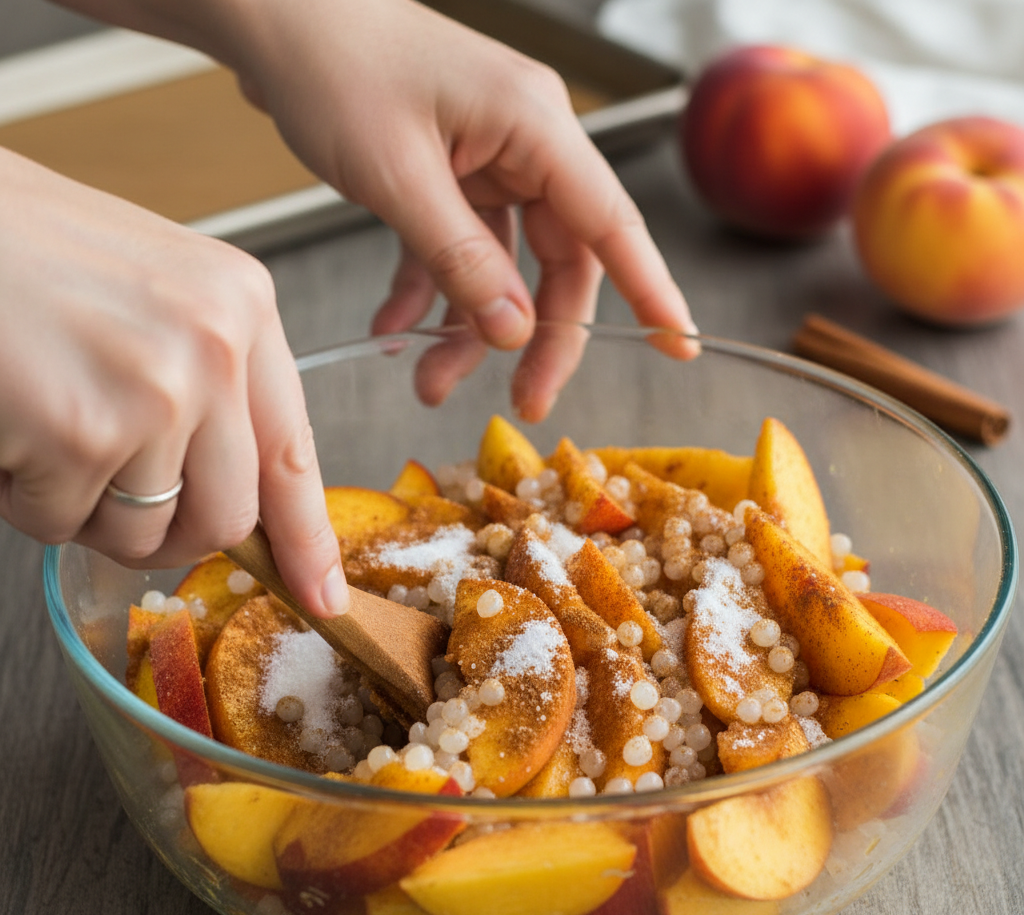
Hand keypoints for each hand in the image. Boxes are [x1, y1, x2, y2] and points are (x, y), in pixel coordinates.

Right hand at [0, 148, 347, 616]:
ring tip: (45, 427)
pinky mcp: (81, 431)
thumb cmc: (20, 248)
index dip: (306, 537)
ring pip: (140, 533)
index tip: (321, 592)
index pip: (293, 452)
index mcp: (241, 307)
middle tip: (115, 500)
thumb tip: (235, 493)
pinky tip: (10, 425)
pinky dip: (24, 497)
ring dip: (83, 508)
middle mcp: (214, 348)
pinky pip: (59, 522)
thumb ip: (207, 382)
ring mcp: (155, 392)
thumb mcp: (153, 292)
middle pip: (227, 517)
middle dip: (171, 536)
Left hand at [211, 0, 699, 419]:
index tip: (677, 342)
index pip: (611, 222)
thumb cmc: (333, 67)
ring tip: (428, 381)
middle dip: (536, 338)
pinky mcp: (451, 175)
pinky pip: (455, 252)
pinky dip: (429, 293)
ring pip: (505, 268)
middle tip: (520, 402)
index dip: (650, 289)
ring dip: (470, 329)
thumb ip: (461, 260)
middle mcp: (525, 144)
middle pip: (560, 261)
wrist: (275, 17)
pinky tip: (395, 327)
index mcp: (534, 127)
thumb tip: (516, 332)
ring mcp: (488, 161)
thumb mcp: (399, 177)